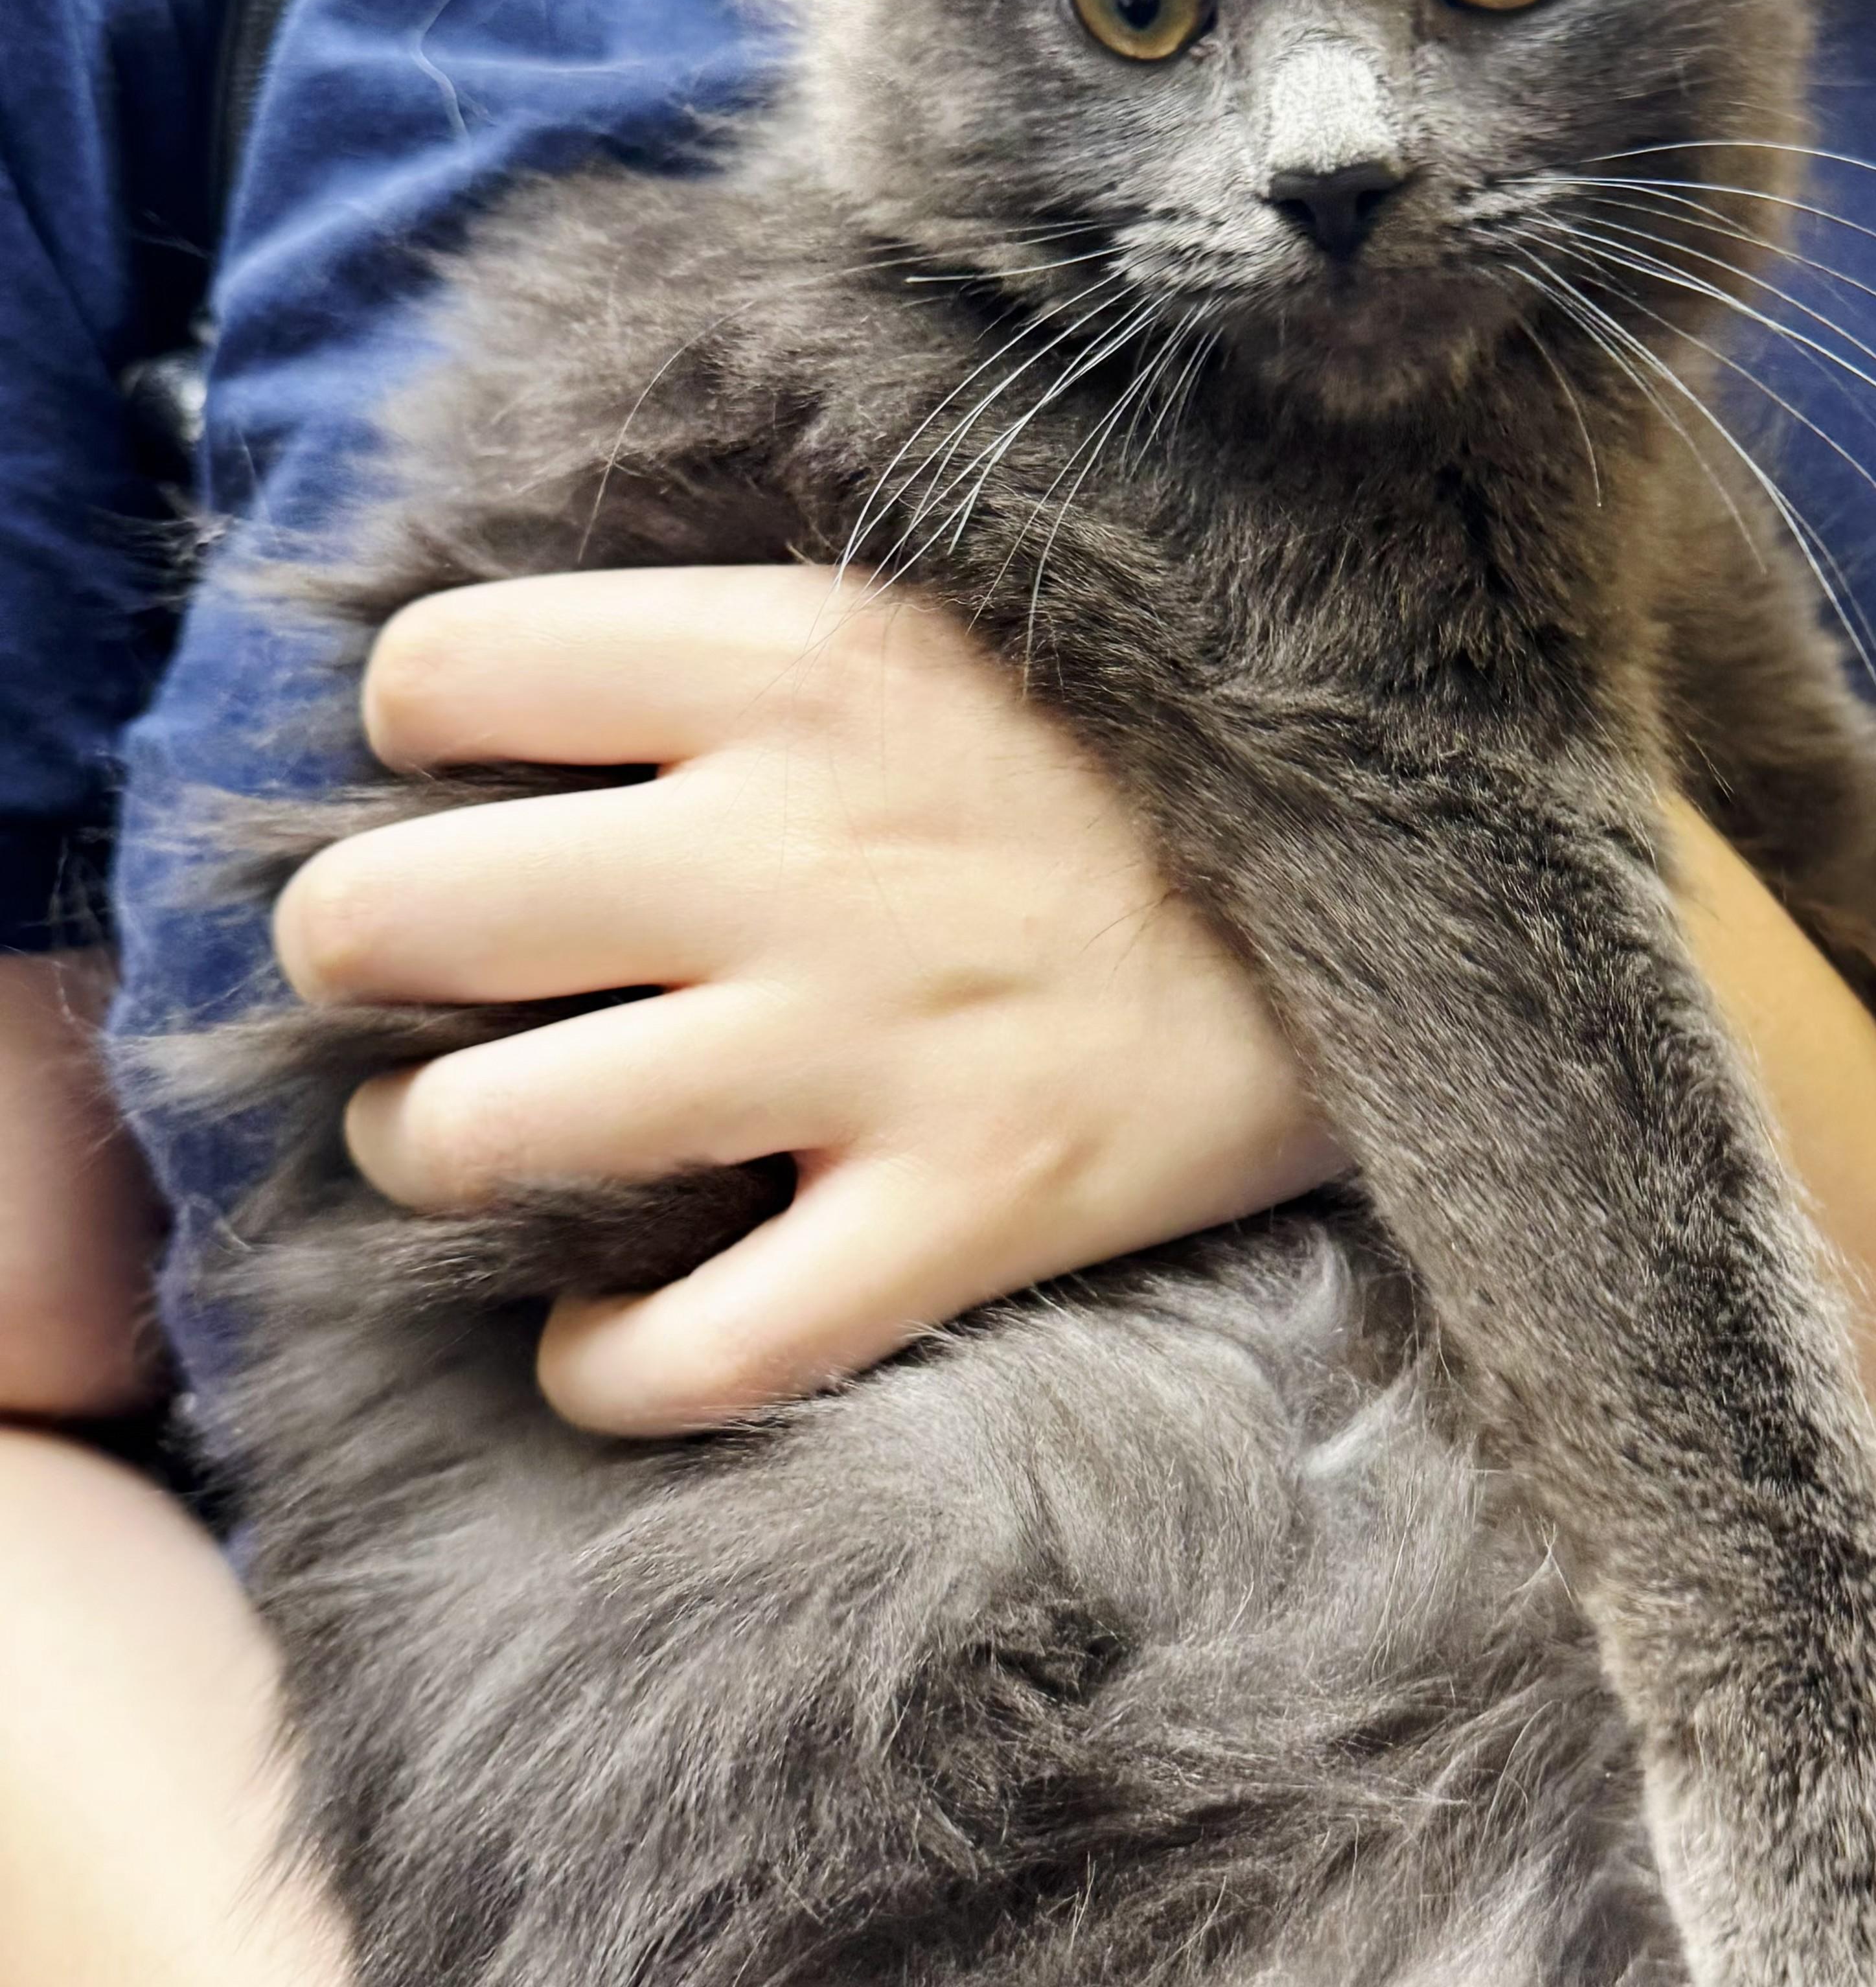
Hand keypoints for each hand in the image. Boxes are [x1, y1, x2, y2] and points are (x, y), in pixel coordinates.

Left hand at [273, 567, 1345, 1433]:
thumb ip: (737, 641)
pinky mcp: (957, 1220)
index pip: (436, 679)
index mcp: (796, 662)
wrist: (1405, 906)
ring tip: (491, 1140)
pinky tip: (610, 1334)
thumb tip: (507, 689)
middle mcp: (795, 851)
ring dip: (436, 1153)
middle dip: (359, 961)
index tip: (483, 779)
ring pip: (477, 1138)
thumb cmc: (1140, 763)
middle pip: (390, 913)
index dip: (419, 737)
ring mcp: (869, 1050)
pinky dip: (599, 1373)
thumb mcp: (948, 614)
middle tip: (422, 982)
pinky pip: (682, 1360)